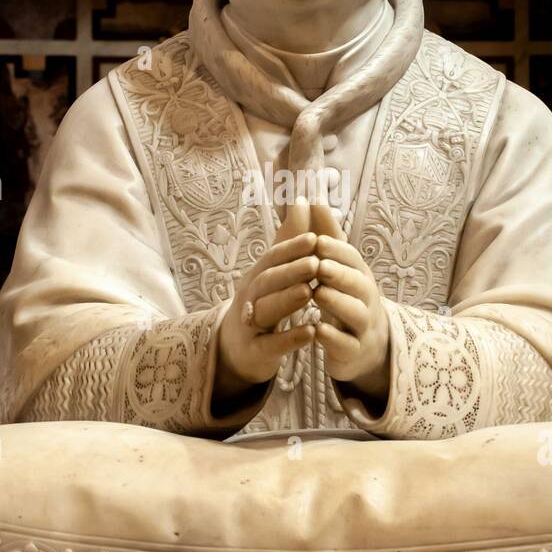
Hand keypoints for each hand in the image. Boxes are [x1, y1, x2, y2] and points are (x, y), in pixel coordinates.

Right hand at [216, 198, 317, 397]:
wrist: (236, 351)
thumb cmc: (260, 305)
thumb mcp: (272, 273)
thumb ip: (288, 239)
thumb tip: (302, 198)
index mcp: (256, 277)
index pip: (271, 259)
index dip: (291, 248)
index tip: (315, 238)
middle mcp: (249, 298)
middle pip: (266, 282)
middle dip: (290, 271)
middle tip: (316, 263)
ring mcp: (249, 326)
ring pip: (265, 311)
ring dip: (287, 300)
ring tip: (309, 291)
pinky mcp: (255, 352)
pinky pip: (271, 345)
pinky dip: (290, 339)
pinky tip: (310, 332)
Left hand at [309, 204, 390, 399]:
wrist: (366, 348)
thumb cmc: (347, 299)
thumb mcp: (339, 267)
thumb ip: (326, 234)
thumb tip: (314, 195)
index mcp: (358, 276)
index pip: (352, 258)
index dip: (336, 249)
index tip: (317, 240)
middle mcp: (365, 299)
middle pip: (358, 283)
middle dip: (339, 273)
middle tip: (318, 265)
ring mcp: (362, 327)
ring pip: (355, 313)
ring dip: (336, 302)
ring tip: (317, 293)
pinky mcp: (353, 352)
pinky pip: (346, 345)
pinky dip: (333, 338)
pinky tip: (317, 330)